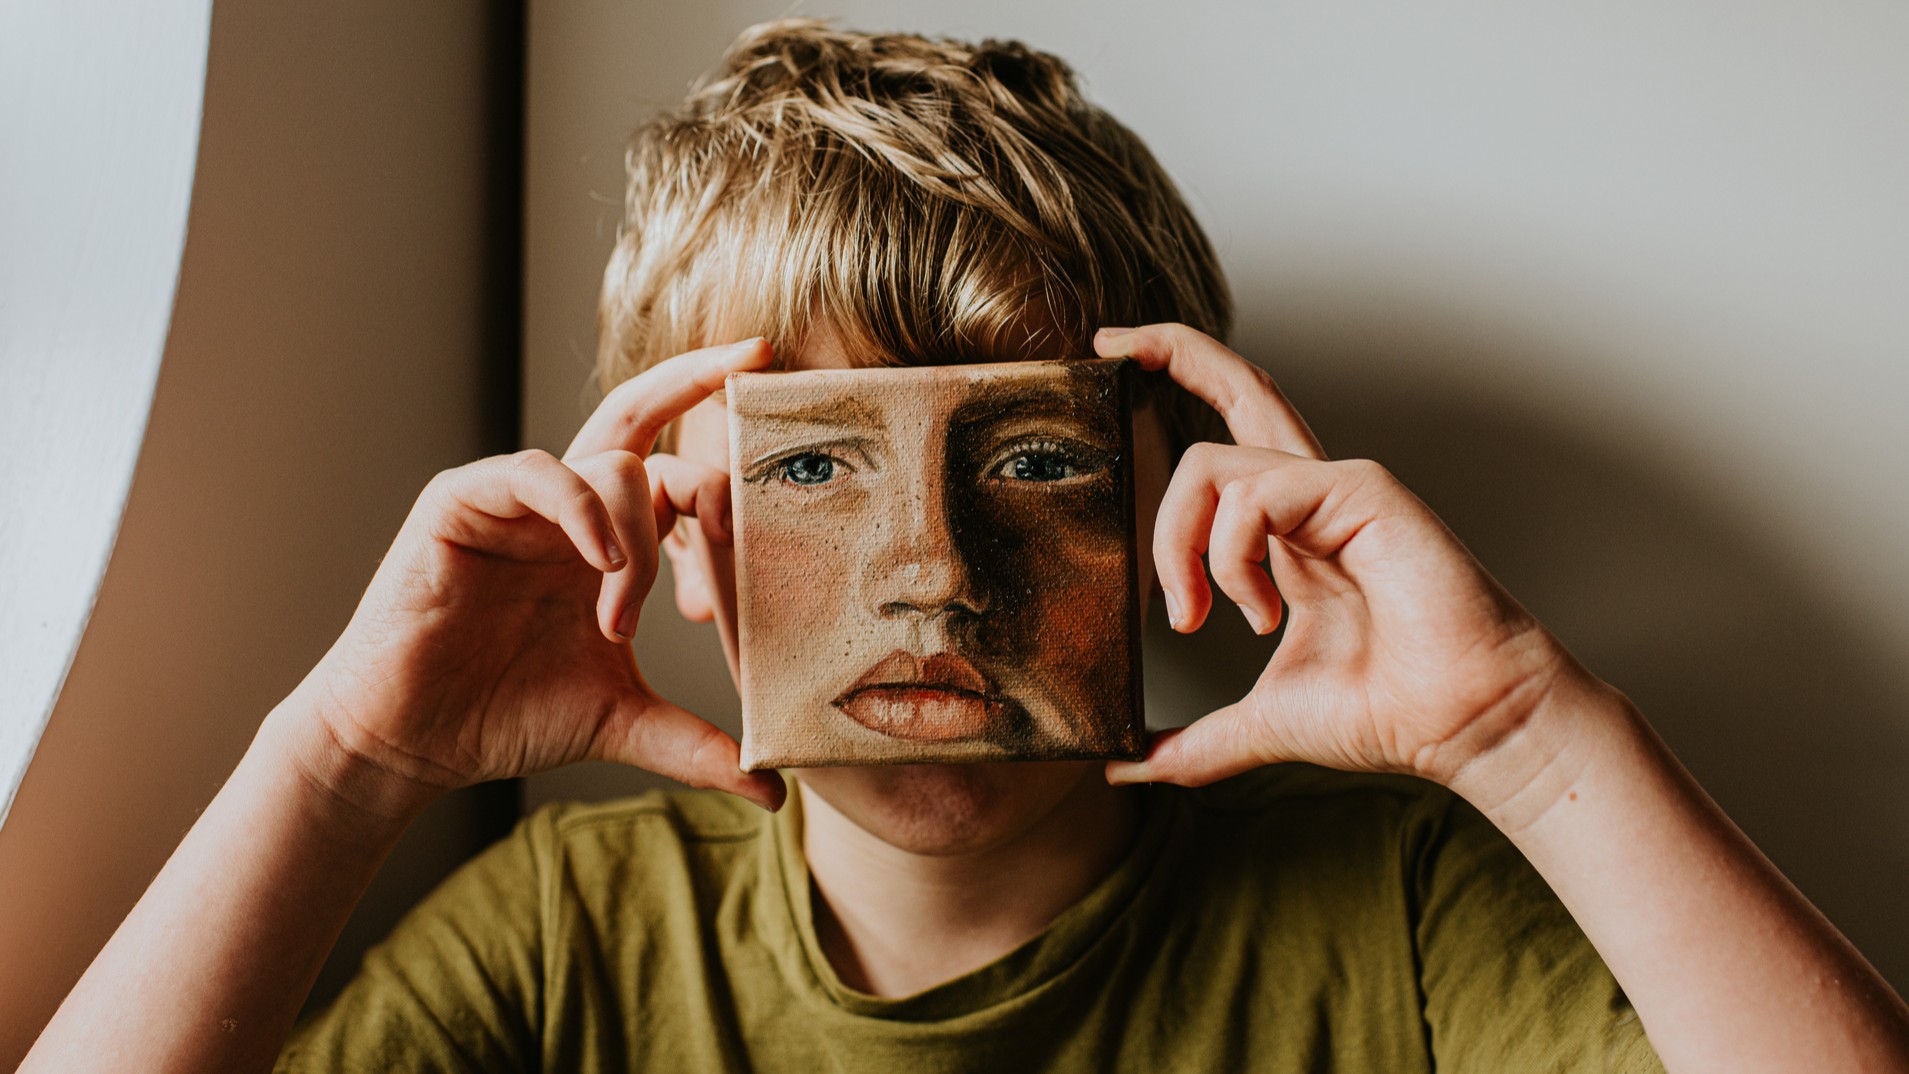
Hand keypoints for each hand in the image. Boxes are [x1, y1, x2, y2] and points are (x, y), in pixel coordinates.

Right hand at [285, 339, 785, 816]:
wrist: (411, 741)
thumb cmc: (505, 717)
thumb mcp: (622, 723)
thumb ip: (697, 744)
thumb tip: (774, 792)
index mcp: (607, 538)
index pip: (673, 467)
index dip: (725, 453)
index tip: (786, 441)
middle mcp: (567, 505)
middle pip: (639, 413)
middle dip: (700, 378)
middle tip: (757, 354)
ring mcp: (514, 497)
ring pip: (607, 463)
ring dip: (636, 536)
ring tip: (621, 614)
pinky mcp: (461, 501)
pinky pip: (536, 474)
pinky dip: (580, 509)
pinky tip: (600, 563)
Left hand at [1099, 325, 1587, 802]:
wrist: (1467, 724)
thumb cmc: (1389, 713)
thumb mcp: (1263, 724)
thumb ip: (1197, 742)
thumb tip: (1128, 768)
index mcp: (1289, 531)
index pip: (1229, 438)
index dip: (1179, 387)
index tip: (1116, 370)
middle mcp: (1310, 497)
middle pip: (1238, 388)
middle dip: (1170, 348)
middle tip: (1104, 344)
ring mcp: (1335, 488)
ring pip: (1211, 464)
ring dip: (1182, 548)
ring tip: (1209, 615)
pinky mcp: (1359, 490)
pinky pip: (1253, 497)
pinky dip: (1232, 558)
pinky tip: (1257, 611)